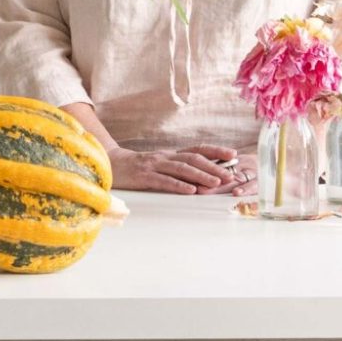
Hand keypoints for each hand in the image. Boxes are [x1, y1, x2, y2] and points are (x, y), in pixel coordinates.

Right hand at [106, 142, 248, 195]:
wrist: (108, 166)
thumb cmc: (136, 169)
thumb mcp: (158, 166)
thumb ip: (176, 170)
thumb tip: (201, 179)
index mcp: (170, 155)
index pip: (197, 150)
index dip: (215, 151)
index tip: (233, 154)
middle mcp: (165, 157)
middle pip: (193, 159)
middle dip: (214, 166)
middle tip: (230, 175)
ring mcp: (154, 166)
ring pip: (182, 169)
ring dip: (201, 176)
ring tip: (216, 183)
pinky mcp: (143, 177)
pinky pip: (164, 181)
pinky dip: (179, 186)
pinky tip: (191, 191)